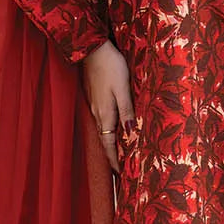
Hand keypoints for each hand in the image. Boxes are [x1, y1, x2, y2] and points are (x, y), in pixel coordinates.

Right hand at [82, 39, 134, 170]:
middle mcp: (97, 113)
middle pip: (104, 140)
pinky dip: (108, 130)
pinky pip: (102, 120)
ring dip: (110, 144)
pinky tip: (114, 130)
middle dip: (112, 156)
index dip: (114, 160)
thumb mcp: (123, 89)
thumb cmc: (111, 66)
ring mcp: (94, 105)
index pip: (109, 145)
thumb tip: (130, 135)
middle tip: (120, 170)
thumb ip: (126, 111)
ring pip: (102, 130)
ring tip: (118, 154)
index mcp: (105, 113)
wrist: (93, 48)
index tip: (120, 175)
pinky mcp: (94, 97)